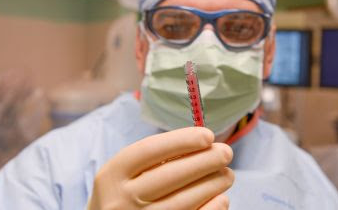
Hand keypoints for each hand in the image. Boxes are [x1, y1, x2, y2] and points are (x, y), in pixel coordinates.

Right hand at [88, 127, 233, 209]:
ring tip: (227, 174)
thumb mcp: (126, 175)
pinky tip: (221, 198)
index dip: (180, 141)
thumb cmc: (125, 196)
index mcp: (111, 176)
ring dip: (211, 185)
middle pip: (168, 176)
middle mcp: (120, 201)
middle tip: (225, 152)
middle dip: (203, 162)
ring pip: (182, 202)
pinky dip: (210, 209)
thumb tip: (202, 145)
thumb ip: (155, 160)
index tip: (207, 135)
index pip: (148, 150)